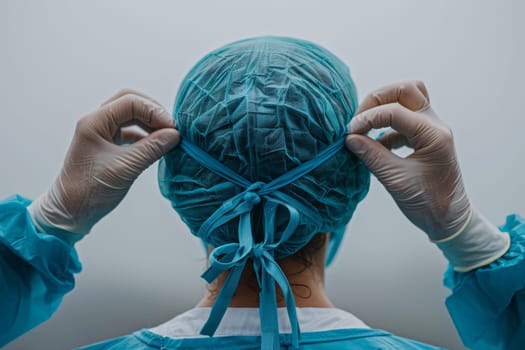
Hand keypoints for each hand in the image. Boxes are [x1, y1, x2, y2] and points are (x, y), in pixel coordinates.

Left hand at [29, 89, 179, 235]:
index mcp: (94, 123)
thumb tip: (174, 135)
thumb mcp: (125, 169)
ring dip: (150, 123)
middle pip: (130, 102)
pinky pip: (130, 131)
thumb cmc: (90, 191)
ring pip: (131, 116)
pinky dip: (146, 135)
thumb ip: (151, 149)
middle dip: (153, 112)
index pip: (130, 102)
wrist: (70, 213)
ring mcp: (102, 133)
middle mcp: (97, 123)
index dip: (154, 112)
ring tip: (167, 137)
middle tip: (171, 128)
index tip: (173, 129)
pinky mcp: (107, 145)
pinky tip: (157, 146)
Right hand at [345, 81, 470, 240]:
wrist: (449, 220)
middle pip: (406, 91)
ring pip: (408, 99)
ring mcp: (431, 130)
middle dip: (378, 99)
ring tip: (364, 125)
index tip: (349, 133)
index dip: (368, 118)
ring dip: (384, 107)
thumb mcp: (396, 181)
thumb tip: (350, 138)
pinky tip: (374, 142)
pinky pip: (405, 119)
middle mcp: (435, 125)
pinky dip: (386, 125)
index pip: (395, 112)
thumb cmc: (429, 204)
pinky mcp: (425, 138)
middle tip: (358, 119)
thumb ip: (372, 156)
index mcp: (433, 135)